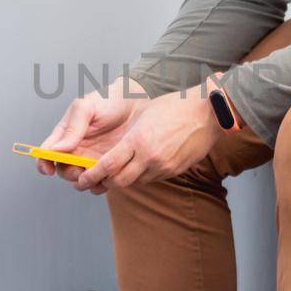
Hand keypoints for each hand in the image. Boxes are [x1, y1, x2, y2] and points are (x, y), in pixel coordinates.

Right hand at [36, 82, 147, 186]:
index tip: (48, 170)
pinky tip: (108, 177)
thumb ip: (72, 128)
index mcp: (65, 136)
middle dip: (68, 174)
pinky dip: (101, 185)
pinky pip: (101, 182)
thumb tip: (55, 150)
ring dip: (85, 182)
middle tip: (78, 170)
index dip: (43, 164)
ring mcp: (92, 160)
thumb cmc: (108, 100)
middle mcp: (76, 150)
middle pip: (63, 171)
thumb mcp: (86, 108)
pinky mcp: (109, 166)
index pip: (46, 154)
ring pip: (82, 180)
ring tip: (95, 175)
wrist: (136, 103)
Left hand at [73, 87, 220, 193]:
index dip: (92, 175)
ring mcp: (163, 166)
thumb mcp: (143, 115)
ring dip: (124, 179)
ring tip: (118, 171)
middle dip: (105, 182)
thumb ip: (127, 136)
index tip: (83, 178)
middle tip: (97, 179)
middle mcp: (149, 157)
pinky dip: (142, 176)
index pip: (107, 166)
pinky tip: (140, 166)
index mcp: (137, 140)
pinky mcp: (174, 170)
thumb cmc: (174, 108)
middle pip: (119, 181)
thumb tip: (111, 150)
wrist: (207, 114)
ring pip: (135, 182)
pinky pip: (151, 179)